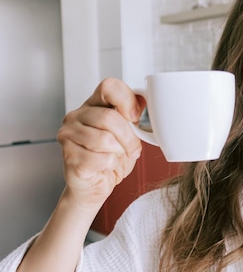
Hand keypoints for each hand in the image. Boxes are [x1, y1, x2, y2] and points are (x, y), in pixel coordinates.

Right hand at [56, 78, 143, 210]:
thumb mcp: (129, 133)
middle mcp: (77, 115)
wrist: (96, 185)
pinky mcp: (68, 155)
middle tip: (133, 149)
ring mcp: (68, 134)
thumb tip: (146, 104)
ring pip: (104, 139)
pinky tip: (104, 165)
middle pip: (109, 117)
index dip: (127, 100)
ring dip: (119, 152)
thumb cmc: (112, 157)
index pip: (109, 86)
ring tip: (117, 156)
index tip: (136, 117)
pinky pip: (100, 158)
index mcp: (94, 104)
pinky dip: (110, 165)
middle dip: (128, 137)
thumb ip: (133, 117)